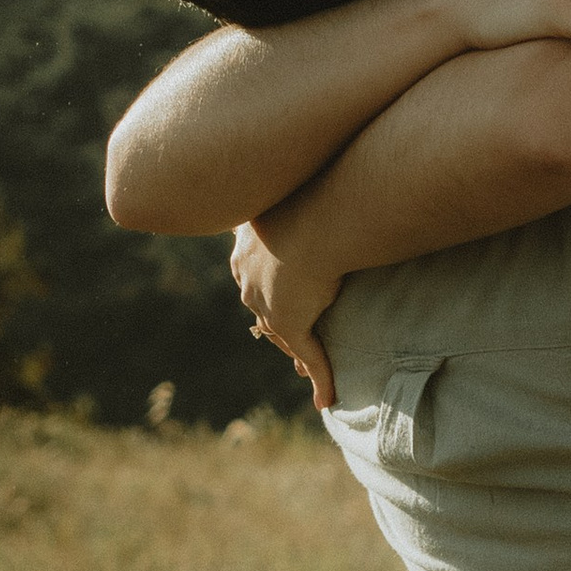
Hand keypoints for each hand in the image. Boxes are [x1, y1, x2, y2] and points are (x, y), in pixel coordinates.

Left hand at [231, 208, 341, 409]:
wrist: (313, 213)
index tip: (276, 297)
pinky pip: (309, 354)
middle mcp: (249, 279)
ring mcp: (267, 303)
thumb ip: (300, 193)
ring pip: (281, 335)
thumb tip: (312, 172)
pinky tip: (325, 398)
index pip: (253, 277)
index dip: (266, 291)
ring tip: (307, 368)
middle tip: (289, 339)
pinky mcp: (290, 322)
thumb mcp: (297, 191)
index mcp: (245, 249)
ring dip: (295, 352)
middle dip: (275, 325)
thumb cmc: (311, 192)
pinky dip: (320, 377)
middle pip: (262, 310)